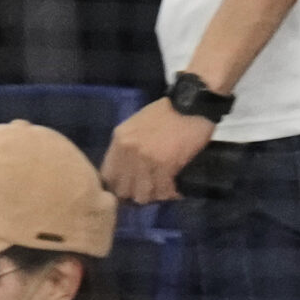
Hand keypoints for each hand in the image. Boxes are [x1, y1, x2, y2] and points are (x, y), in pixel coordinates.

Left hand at [102, 101, 216, 204]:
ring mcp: (146, 159)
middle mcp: (128, 151)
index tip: (130, 189)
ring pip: (143, 195)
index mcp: (119, 140)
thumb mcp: (136, 125)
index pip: (108, 176)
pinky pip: (163, 191)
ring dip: (154, 195)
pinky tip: (176, 189)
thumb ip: (127, 147)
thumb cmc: (166, 113)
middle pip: (123, 190)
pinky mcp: (166, 165)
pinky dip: (170, 193)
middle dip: (136, 194)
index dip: (119, 186)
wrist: (191, 104)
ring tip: (164, 190)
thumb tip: (125, 173)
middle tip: (150, 192)